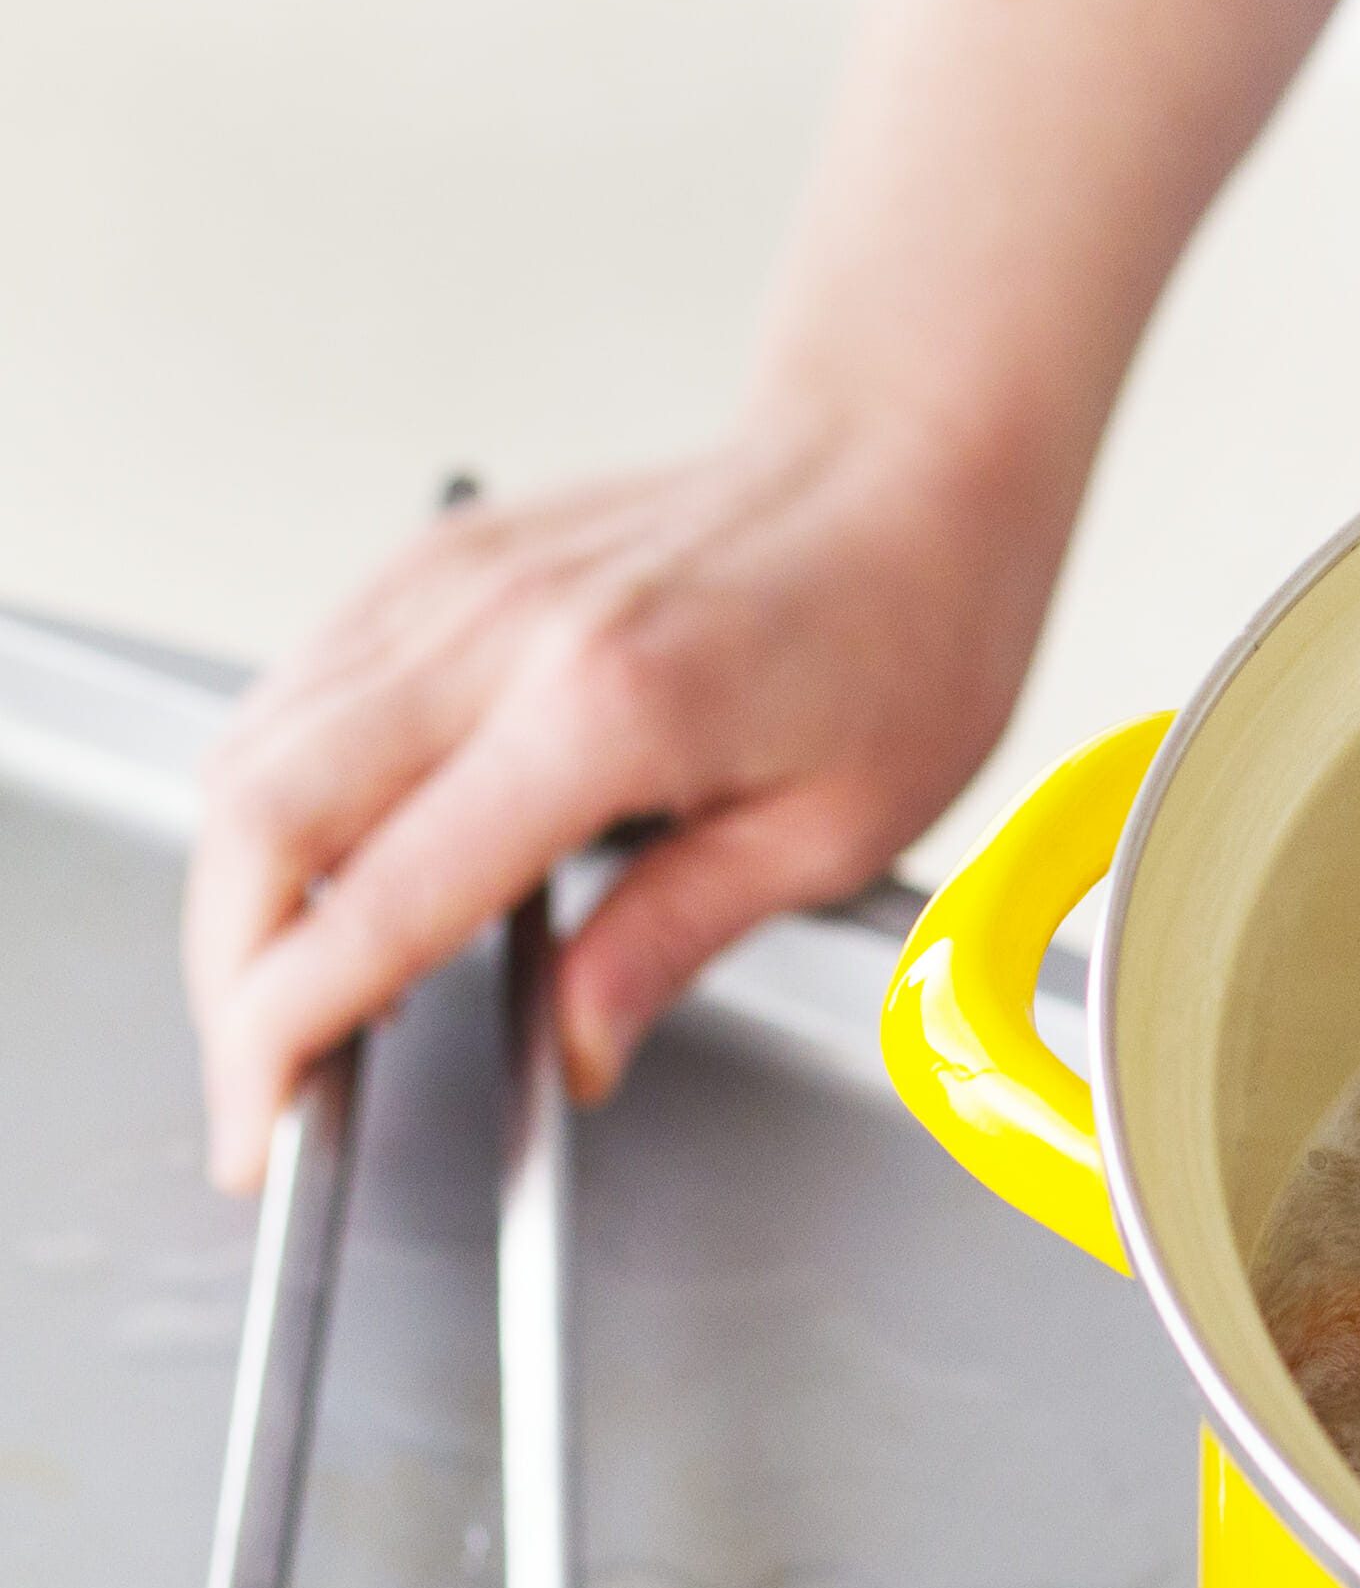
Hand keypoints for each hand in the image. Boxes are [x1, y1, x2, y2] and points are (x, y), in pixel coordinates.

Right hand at [179, 416, 1054, 1186]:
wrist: (899, 467)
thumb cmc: (904, 631)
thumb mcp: (832, 834)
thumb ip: (672, 941)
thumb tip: (572, 1054)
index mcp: (604, 709)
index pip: (378, 899)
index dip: (287, 1028)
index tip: (261, 1120)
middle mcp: (497, 630)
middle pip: (258, 816)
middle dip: (227, 973)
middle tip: (269, 1078)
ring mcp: (448, 580)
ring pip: (251, 747)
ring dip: (241, 889)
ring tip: (308, 994)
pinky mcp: (434, 559)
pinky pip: (297, 689)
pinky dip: (279, 797)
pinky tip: (341, 874)